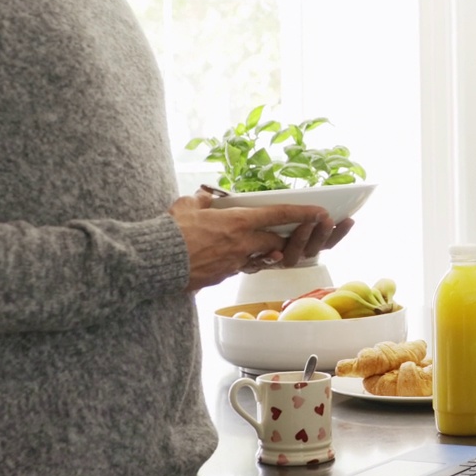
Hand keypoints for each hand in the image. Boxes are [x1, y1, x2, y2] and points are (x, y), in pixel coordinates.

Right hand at [169, 189, 354, 291]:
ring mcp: (235, 263)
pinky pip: (244, 268)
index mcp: (238, 222)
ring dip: (270, 253)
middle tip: (297, 234)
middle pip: (279, 242)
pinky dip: (247, 262)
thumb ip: (203, 201)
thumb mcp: (187, 206)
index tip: (320, 212)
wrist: (154, 263)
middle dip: (290, 239)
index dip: (302, 213)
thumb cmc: (170, 232)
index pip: (279, 215)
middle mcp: (243, 244)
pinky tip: (239, 256)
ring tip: (269, 246)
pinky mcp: (224, 277)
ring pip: (264, 258)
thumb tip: (206, 198)